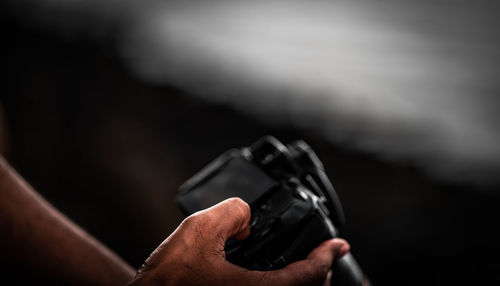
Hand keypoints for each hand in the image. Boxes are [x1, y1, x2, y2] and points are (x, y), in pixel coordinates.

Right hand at [127, 198, 349, 285]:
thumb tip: (245, 215)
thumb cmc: (168, 282)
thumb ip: (231, 212)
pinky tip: (265, 274)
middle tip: (322, 253)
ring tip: (299, 261)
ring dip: (299, 280)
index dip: (327, 255)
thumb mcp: (200, 230)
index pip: (309, 275)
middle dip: (318, 271)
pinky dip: (278, 284)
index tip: (338, 243)